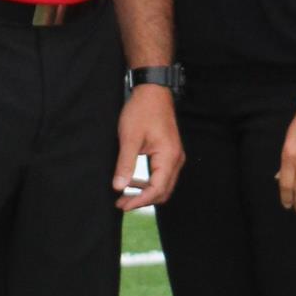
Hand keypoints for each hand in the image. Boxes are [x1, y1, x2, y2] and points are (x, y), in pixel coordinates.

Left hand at [114, 83, 182, 209]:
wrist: (152, 91)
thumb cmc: (142, 110)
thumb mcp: (129, 138)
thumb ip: (125, 164)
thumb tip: (119, 187)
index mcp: (169, 157)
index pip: (157, 189)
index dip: (139, 201)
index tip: (122, 205)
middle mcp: (176, 159)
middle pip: (163, 191)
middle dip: (143, 201)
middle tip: (121, 204)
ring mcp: (175, 156)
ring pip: (164, 185)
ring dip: (146, 193)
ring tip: (125, 195)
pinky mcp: (170, 152)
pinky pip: (162, 175)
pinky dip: (149, 182)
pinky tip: (133, 182)